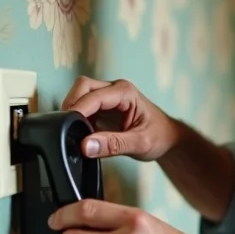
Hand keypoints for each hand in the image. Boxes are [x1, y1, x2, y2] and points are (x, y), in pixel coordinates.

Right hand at [60, 76, 177, 161]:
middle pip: (82, 87)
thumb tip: (85, 146)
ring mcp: (108, 96)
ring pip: (80, 95)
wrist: (168, 138)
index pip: (93, 96)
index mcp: (126, 92)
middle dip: (71, 106)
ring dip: (73, 112)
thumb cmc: (159, 137)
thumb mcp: (140, 144)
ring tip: (73, 132)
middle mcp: (115, 89)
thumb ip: (114, 145)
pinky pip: (83, 106)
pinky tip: (81, 133)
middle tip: (67, 128)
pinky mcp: (103, 106)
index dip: (77, 110)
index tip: (67, 127)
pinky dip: (77, 118)